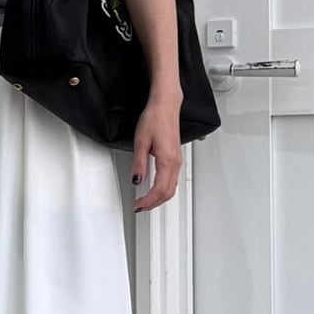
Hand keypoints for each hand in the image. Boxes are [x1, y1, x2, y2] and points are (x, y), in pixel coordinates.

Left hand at [130, 94, 182, 211]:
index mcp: (167, 160)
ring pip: (171, 188)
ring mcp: (177, 160)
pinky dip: (163, 189)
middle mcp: (175, 162)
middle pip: (167, 193)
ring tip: (145, 201)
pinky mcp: (176, 158)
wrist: (165, 106)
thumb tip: (136, 180)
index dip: (147, 201)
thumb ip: (139, 164)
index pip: (159, 190)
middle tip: (140, 207)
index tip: (137, 205)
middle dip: (153, 204)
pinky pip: (172, 180)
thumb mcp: (141, 142)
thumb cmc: (155, 118)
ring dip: (159, 198)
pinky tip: (154, 189)